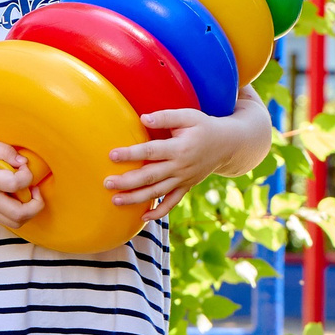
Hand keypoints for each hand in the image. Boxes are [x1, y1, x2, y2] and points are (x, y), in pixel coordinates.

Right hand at [0, 139, 42, 225]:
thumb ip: (4, 150)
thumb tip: (23, 162)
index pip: (15, 184)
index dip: (27, 175)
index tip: (23, 167)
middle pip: (19, 214)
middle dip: (37, 203)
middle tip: (35, 189)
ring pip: (16, 223)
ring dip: (30, 212)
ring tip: (28, 196)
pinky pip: (8, 221)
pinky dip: (19, 212)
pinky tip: (15, 197)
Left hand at [107, 106, 229, 214]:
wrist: (228, 145)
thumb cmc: (203, 127)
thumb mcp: (188, 116)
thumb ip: (166, 116)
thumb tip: (143, 118)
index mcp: (179, 148)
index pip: (151, 152)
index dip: (131, 154)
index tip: (112, 155)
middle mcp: (181, 167)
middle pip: (150, 176)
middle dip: (127, 181)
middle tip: (106, 183)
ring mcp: (183, 180)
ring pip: (157, 192)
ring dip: (136, 199)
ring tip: (115, 200)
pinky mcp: (186, 187)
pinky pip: (172, 203)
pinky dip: (158, 212)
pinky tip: (142, 217)